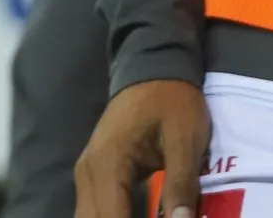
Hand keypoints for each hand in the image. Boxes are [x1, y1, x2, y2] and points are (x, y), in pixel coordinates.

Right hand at [76, 79, 209, 217]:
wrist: (154, 68)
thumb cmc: (172, 100)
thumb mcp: (185, 139)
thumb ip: (181, 183)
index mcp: (107, 165)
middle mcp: (87, 174)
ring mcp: (86, 175)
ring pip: (90, 217)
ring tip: (150, 215)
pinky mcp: (94, 175)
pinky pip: (96, 208)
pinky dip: (114, 217)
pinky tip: (141, 215)